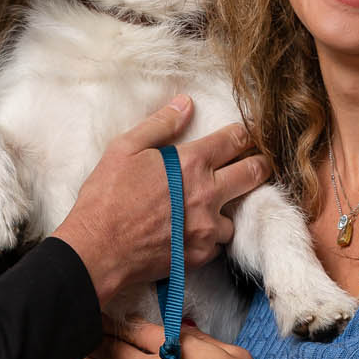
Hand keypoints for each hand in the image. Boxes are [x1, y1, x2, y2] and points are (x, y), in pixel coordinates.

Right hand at [52, 98, 270, 310]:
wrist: (98, 250)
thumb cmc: (106, 197)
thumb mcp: (124, 149)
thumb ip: (159, 124)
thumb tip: (185, 104)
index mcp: (191, 163)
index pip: (235, 140)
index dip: (245, 135)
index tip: (247, 136)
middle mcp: (207, 194)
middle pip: (254, 174)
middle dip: (260, 165)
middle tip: (258, 164)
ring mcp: (206, 228)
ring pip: (237, 215)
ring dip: (229, 209)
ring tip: (213, 207)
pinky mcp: (200, 255)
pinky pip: (218, 244)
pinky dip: (210, 237)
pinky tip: (194, 232)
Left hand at [74, 318, 271, 358]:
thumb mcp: (230, 354)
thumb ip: (201, 341)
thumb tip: (181, 333)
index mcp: (174, 352)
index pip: (137, 331)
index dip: (118, 321)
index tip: (104, 313)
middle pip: (116, 352)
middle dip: (94, 339)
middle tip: (75, 329)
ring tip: (70, 357)